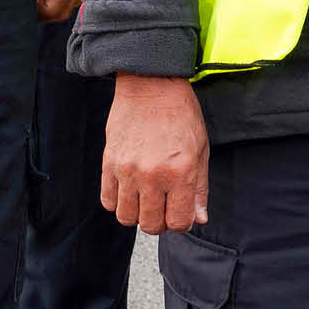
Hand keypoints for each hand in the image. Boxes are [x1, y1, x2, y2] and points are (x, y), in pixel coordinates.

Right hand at [102, 74, 207, 233]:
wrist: (151, 84)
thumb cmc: (181, 114)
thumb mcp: (201, 148)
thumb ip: (199, 187)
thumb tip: (199, 218)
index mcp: (181, 171)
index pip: (178, 221)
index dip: (181, 221)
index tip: (181, 212)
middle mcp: (152, 174)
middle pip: (150, 224)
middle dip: (160, 221)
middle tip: (164, 206)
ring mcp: (128, 170)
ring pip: (127, 218)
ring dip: (138, 214)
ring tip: (146, 199)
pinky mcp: (109, 164)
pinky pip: (108, 201)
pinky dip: (119, 202)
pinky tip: (130, 190)